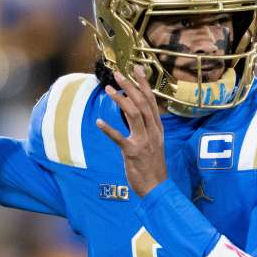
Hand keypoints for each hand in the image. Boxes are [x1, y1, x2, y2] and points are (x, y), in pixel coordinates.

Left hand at [96, 66, 167, 196]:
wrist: (158, 188)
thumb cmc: (152, 166)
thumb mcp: (152, 142)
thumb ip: (141, 125)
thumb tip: (127, 108)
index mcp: (157, 128)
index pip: (151, 101)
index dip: (144, 84)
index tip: (136, 69)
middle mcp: (153, 132)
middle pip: (143, 103)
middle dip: (130, 86)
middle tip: (118, 73)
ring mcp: (144, 142)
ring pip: (134, 114)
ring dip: (121, 100)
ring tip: (109, 88)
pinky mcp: (133, 153)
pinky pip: (119, 138)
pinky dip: (109, 129)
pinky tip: (98, 122)